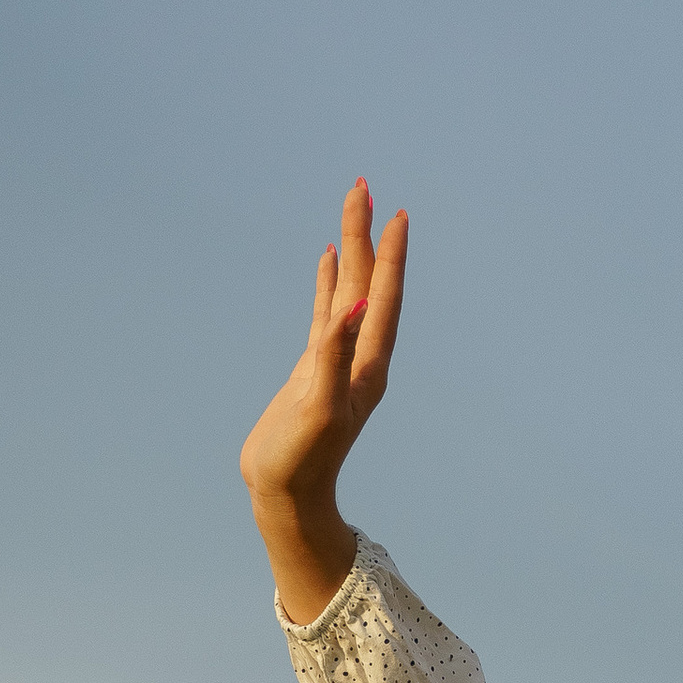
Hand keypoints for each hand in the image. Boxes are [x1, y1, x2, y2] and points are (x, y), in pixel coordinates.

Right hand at [238, 179, 407, 620]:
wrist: (286, 494)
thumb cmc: (302, 459)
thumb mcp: (319, 407)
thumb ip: (334, 355)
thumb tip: (357, 306)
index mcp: (367, 365)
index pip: (384, 298)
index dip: (390, 256)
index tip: (397, 213)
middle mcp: (360, 357)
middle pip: (368, 284)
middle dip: (369, 237)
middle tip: (364, 187)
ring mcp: (338, 360)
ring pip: (350, 292)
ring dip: (353, 252)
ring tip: (353, 209)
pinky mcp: (315, 368)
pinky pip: (327, 314)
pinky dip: (331, 284)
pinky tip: (329, 259)